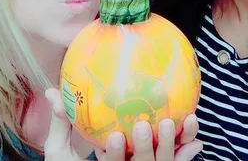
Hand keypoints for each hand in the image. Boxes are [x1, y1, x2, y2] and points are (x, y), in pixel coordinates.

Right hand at [44, 88, 201, 160]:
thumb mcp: (64, 150)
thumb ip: (62, 122)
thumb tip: (51, 93)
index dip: (114, 155)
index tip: (115, 137)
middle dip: (144, 149)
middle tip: (144, 126)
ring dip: (172, 146)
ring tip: (174, 122)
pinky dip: (187, 151)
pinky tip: (196, 139)